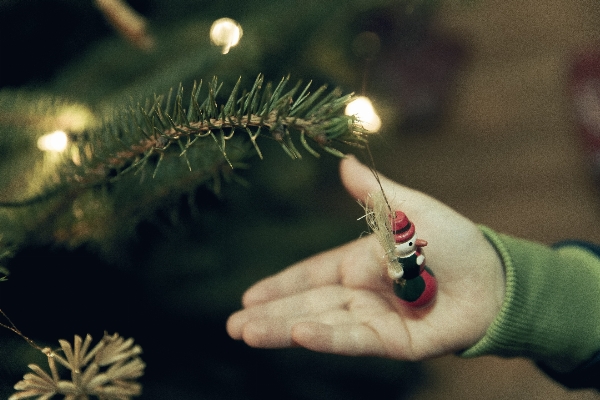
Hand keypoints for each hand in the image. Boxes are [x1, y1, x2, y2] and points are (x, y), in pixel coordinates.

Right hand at [226, 156, 504, 360]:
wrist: (496, 277)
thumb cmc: (455, 241)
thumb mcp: (409, 209)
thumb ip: (374, 193)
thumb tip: (344, 162)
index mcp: (360, 264)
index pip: (310, 276)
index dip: (279, 285)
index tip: (248, 296)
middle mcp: (362, 295)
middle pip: (306, 305)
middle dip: (269, 314)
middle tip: (232, 326)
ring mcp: (376, 320)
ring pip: (321, 324)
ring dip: (283, 328)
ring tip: (245, 333)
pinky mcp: (395, 343)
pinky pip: (355, 339)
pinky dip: (325, 336)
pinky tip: (296, 334)